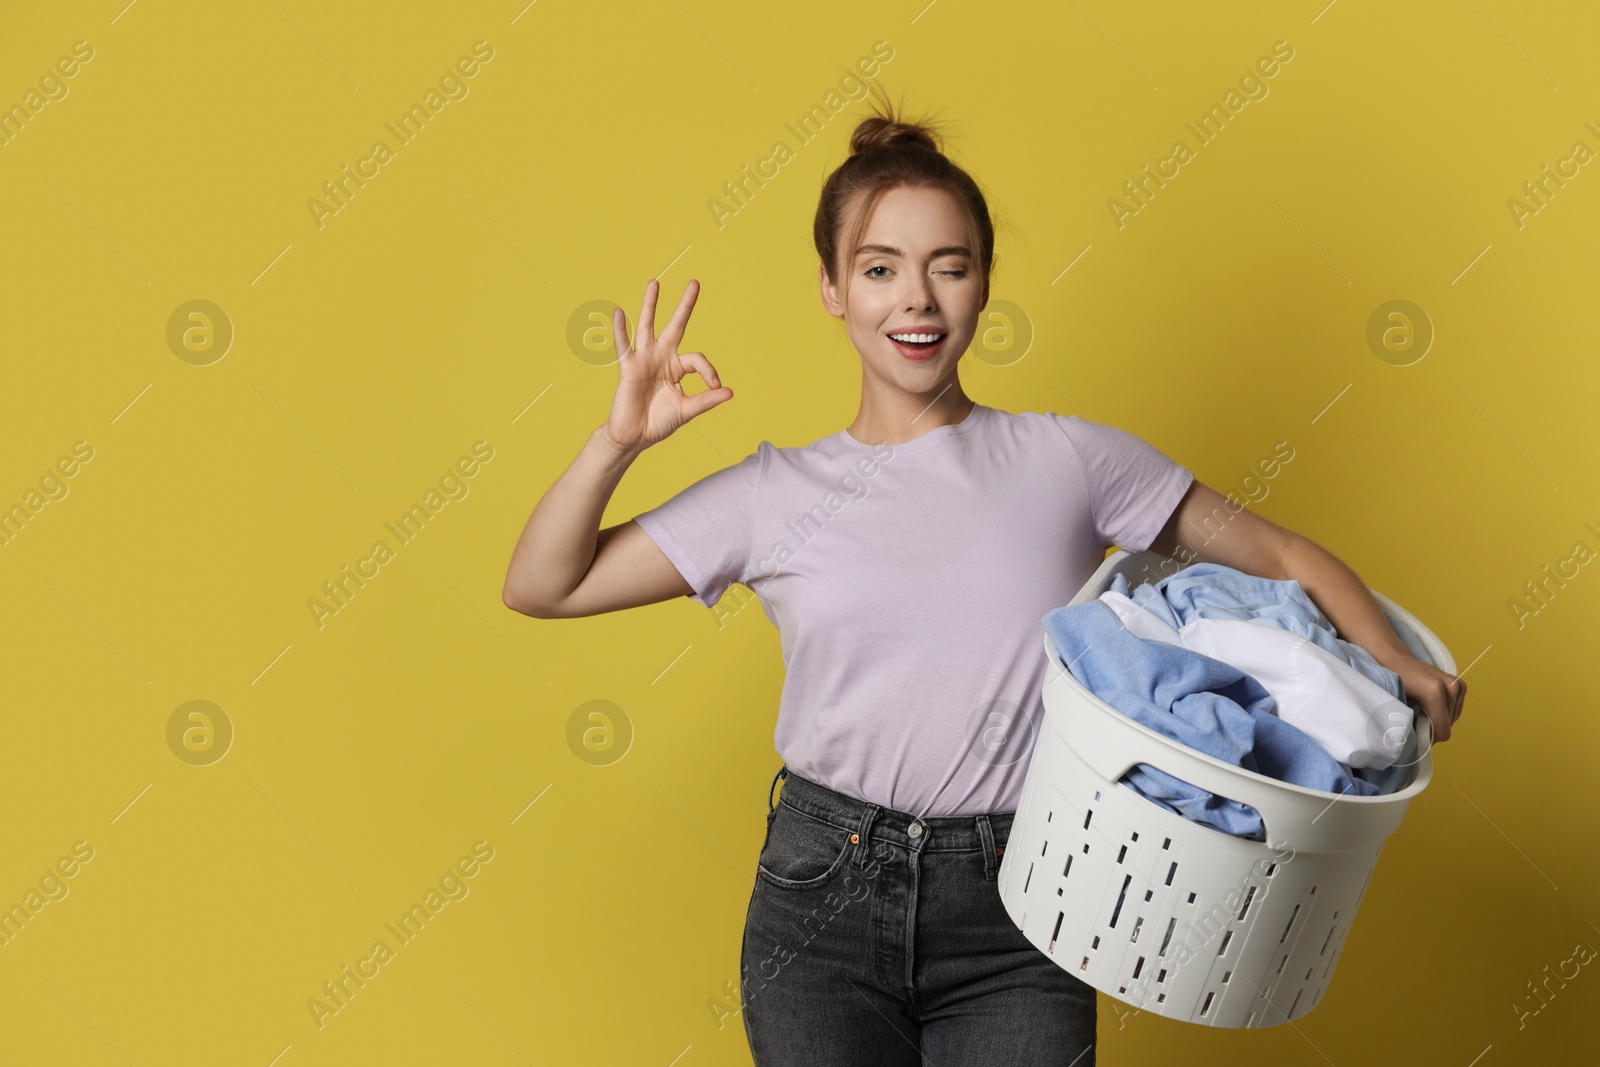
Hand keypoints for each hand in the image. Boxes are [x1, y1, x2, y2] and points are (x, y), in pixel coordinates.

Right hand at [601, 278, 731, 453]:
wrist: (634, 437)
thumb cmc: (658, 423)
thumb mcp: (687, 411)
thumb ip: (706, 400)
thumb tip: (730, 391)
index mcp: (677, 368)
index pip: (698, 360)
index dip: (709, 371)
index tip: (715, 386)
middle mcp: (661, 358)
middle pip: (675, 326)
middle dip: (685, 306)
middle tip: (695, 283)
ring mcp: (644, 360)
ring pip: (647, 327)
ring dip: (651, 305)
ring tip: (655, 283)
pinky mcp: (628, 367)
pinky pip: (623, 345)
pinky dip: (620, 330)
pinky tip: (618, 313)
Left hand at [1384, 652, 1466, 744]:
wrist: (1396, 660)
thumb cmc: (1393, 682)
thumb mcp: (1398, 705)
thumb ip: (1410, 725)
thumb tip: (1419, 744)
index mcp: (1434, 692)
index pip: (1443, 731)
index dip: (1429, 738)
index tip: (1416, 733)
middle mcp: (1450, 687)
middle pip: (1448, 726)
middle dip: (1432, 728)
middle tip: (1415, 719)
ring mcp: (1457, 685)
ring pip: (1452, 720)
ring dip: (1438, 720)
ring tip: (1421, 709)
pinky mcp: (1460, 686)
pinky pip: (1455, 711)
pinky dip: (1443, 713)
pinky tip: (1429, 705)